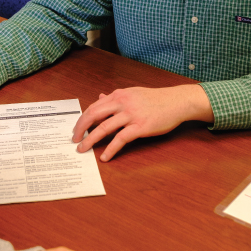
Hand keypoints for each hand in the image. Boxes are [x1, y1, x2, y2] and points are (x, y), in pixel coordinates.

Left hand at [71, 85, 212, 160]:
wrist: (176, 101)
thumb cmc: (155, 99)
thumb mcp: (132, 93)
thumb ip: (116, 97)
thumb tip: (100, 97)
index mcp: (119, 95)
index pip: (94, 106)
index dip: (83, 118)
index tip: (77, 128)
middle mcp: (122, 103)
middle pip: (94, 115)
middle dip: (81, 128)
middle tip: (74, 139)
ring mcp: (131, 115)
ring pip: (104, 128)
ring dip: (91, 140)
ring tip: (83, 149)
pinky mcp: (140, 127)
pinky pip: (121, 139)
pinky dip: (110, 149)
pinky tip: (105, 157)